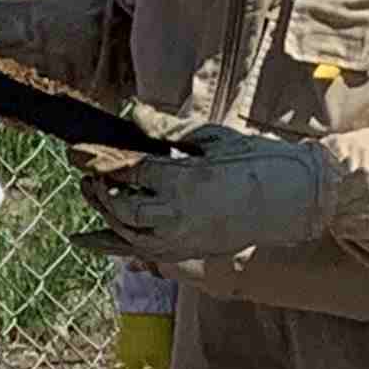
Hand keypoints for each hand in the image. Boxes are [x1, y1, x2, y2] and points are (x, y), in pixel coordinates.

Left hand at [74, 124, 339, 262]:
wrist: (293, 200)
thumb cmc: (258, 161)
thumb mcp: (213, 137)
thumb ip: (169, 130)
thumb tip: (136, 115)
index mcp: (183, 181)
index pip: (126, 171)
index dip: (96, 160)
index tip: (75, 150)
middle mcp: (176, 216)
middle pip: (119, 205)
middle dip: (97, 187)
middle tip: (84, 169)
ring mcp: (180, 239)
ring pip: (125, 231)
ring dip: (103, 212)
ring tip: (89, 193)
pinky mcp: (185, 252)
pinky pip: (137, 252)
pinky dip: (108, 245)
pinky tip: (82, 239)